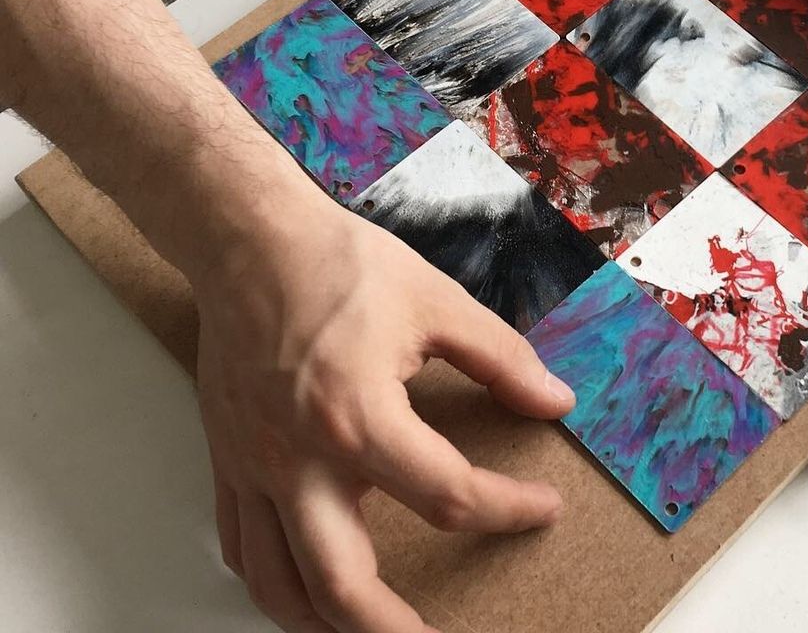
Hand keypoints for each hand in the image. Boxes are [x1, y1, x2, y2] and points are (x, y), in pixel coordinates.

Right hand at [193, 188, 574, 632]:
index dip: (507, 510)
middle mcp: (298, 459)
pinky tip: (300, 583)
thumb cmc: (335, 263)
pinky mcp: (227, 457)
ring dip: (323, 623)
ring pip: (277, 582)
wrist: (247, 240)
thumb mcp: (437, 303)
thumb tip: (553, 400)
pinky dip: (271, 579)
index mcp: (358, 419)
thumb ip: (502, 359)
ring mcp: (254, 466)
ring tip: (370, 630)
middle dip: (394, 631)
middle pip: (343, 584)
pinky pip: (238, 543)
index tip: (541, 508)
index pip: (448, 496)